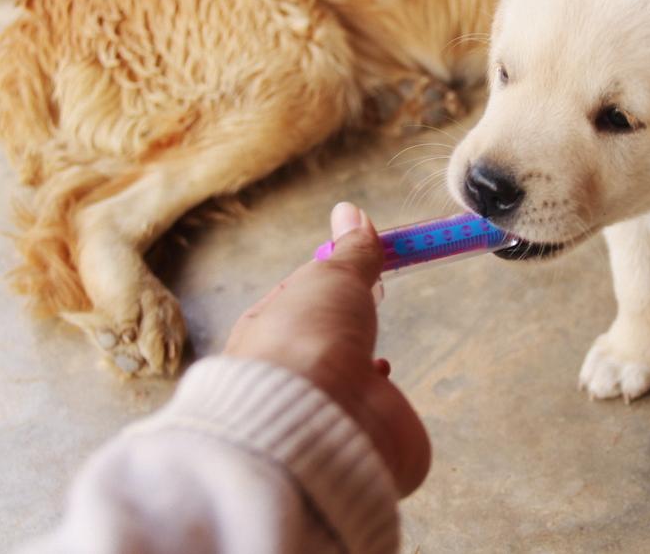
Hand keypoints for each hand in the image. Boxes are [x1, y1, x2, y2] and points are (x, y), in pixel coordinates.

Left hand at [224, 202, 429, 495]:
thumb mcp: (333, 277)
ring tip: (371, 357)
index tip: (363, 263)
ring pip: (340, 381)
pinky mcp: (356, 437)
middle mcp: (289, 371)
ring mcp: (320, 407)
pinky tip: (381, 380)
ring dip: (356, 367)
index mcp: (269, 330)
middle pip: (320, 340)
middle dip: (342, 327)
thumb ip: (351, 251)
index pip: (298, 297)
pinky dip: (379, 398)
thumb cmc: (309, 338)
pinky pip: (370, 415)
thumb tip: (350, 212)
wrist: (315, 420)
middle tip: (367, 308)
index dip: (330, 278)